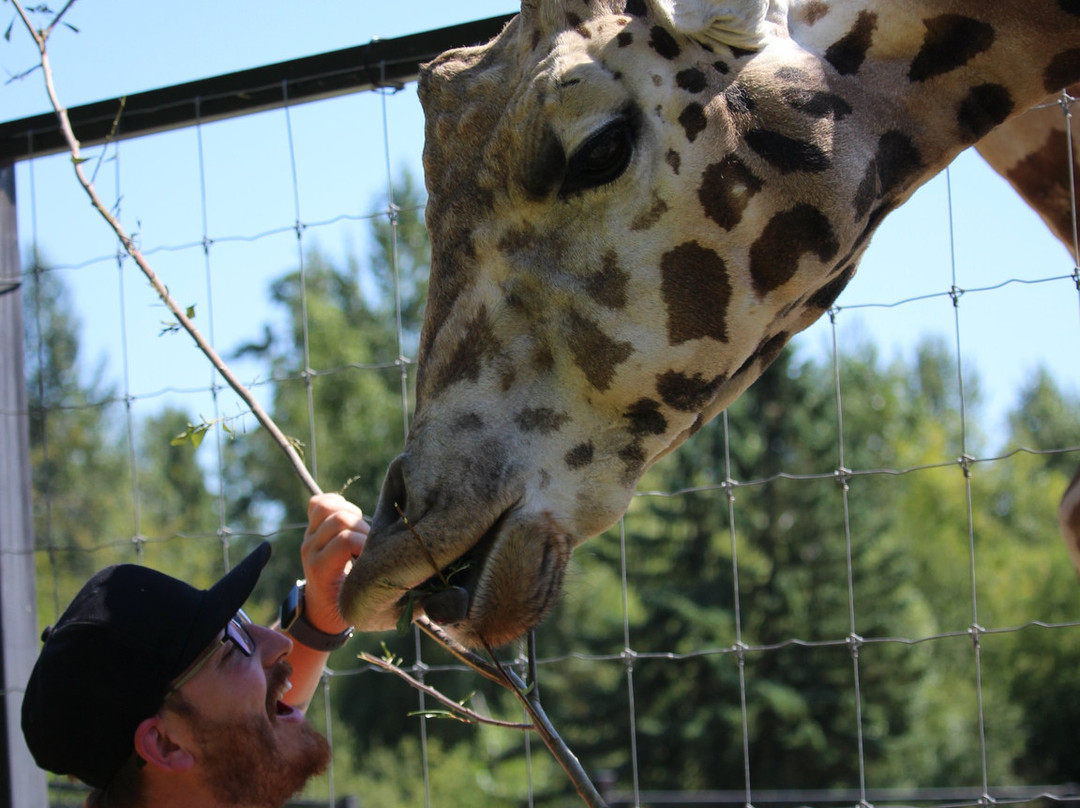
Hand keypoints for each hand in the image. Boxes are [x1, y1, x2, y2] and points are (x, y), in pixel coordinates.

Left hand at [300, 493, 368, 635]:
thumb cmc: (347, 605)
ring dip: (351, 513)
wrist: (322, 607)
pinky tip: (351, 515)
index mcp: (321, 569)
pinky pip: (319, 503)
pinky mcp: (311, 527)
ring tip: (362, 529)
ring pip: (328, 507)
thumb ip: (375, 586)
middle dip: (363, 528)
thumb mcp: (361, 603)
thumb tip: (407, 570)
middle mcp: (311, 549)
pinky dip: (337, 503)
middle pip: (339, 519)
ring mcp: (309, 536)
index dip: (365, 543)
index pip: (344, 540)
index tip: (375, 556)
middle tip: (373, 544)